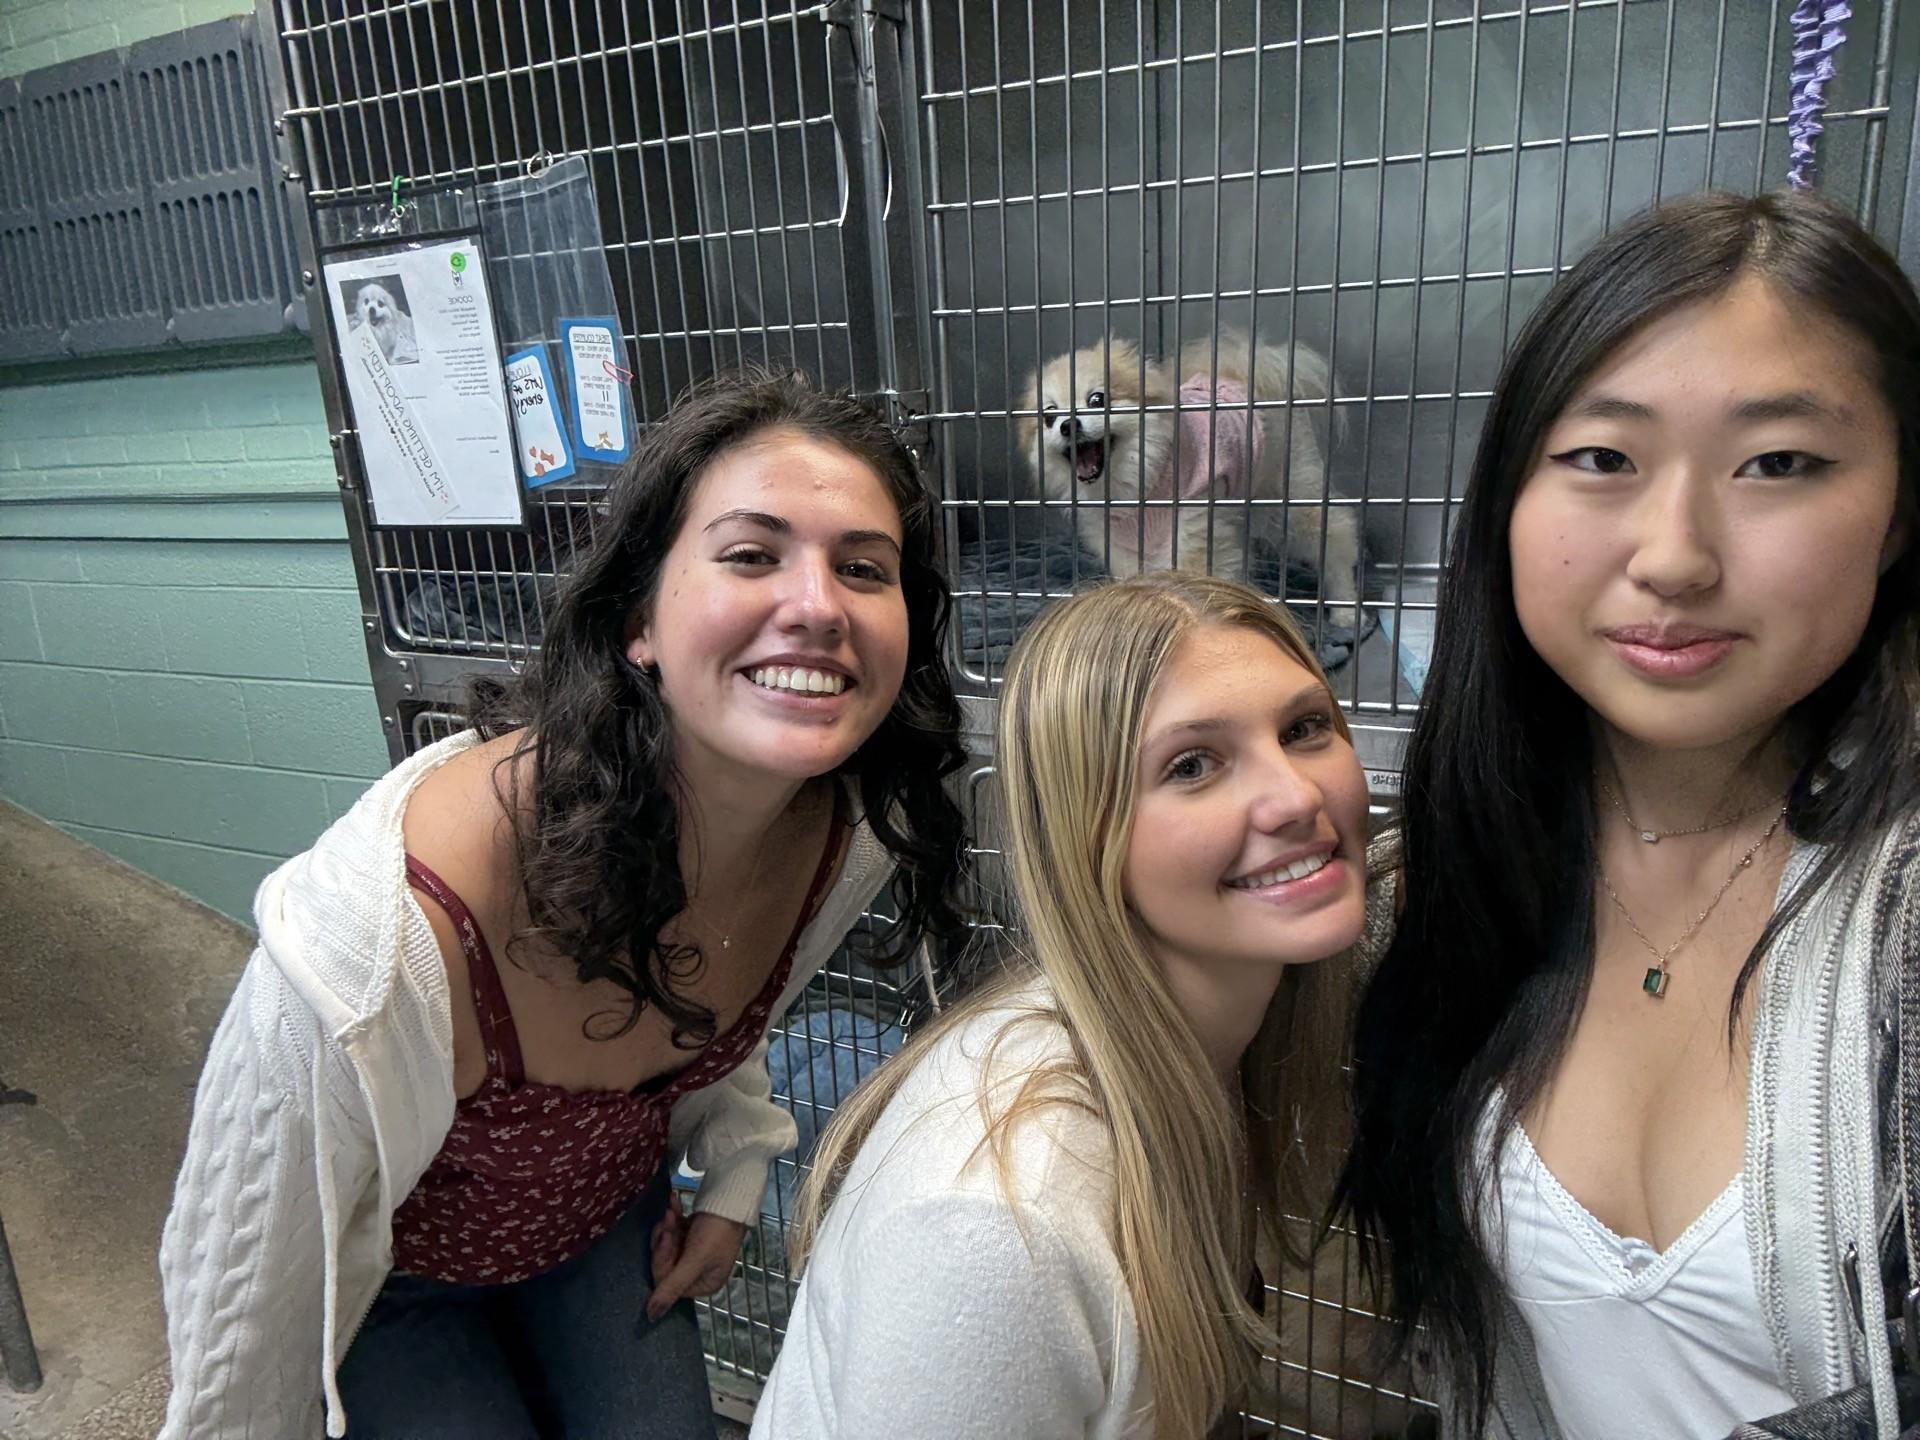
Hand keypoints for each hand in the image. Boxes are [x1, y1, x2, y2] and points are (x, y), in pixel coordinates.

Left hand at [646, 1191, 746, 1321]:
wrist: (730, 1197)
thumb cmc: (716, 1232)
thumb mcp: (693, 1261)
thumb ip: (671, 1288)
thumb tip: (651, 1317)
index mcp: (704, 1284)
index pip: (669, 1283)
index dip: (663, 1260)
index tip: (666, 1238)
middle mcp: (699, 1272)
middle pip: (666, 1263)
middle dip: (665, 1239)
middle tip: (670, 1220)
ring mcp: (695, 1252)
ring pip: (667, 1246)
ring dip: (667, 1226)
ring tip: (673, 1210)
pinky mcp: (693, 1234)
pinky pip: (674, 1231)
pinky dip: (673, 1218)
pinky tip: (673, 1203)